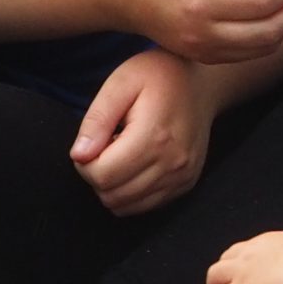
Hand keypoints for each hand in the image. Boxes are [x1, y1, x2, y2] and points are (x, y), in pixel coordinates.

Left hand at [72, 48, 215, 216]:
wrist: (203, 83)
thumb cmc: (160, 77)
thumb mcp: (121, 83)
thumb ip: (96, 119)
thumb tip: (79, 156)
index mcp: (155, 136)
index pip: (102, 175)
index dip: (85, 163)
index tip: (94, 141)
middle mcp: (173, 162)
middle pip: (112, 195)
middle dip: (98, 175)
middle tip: (106, 146)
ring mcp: (182, 175)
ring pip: (126, 206)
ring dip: (113, 186)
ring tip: (122, 155)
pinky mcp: (186, 183)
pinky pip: (145, 206)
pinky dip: (131, 192)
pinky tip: (136, 164)